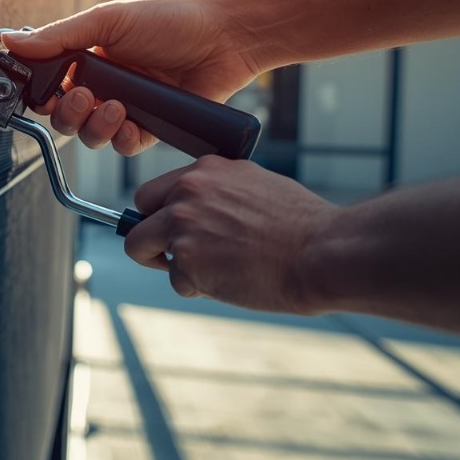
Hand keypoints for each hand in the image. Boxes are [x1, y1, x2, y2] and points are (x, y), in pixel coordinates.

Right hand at [2, 0, 261, 154]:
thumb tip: (10, 40)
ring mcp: (127, 107)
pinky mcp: (152, 126)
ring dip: (95, 126)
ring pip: (91, 135)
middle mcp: (105, 84)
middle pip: (65, 116)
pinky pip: (124, 146)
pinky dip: (123, 139)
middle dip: (67, 114)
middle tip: (83, 97)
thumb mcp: (107, 22)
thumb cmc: (170, 20)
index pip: (50, 85)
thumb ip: (58, 37)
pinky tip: (132, 122)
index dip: (41, 95)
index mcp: (88, 57)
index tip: (40, 94)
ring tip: (116, 106)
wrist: (225, 36)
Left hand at [124, 156, 338, 314]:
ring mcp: (182, 225)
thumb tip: (191, 210)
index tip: (171, 233)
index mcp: (204, 171)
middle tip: (176, 258)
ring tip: (216, 271)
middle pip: (136, 221)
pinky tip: (232, 281)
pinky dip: (199, 288)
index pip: (153, 193)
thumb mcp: (255, 186)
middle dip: (150, 242)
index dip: (159, 217)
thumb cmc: (301, 226)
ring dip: (172, 267)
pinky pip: (176, 281)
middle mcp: (187, 192)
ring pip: (143, 250)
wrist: (323, 252)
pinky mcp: (186, 260)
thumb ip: (216, 193)